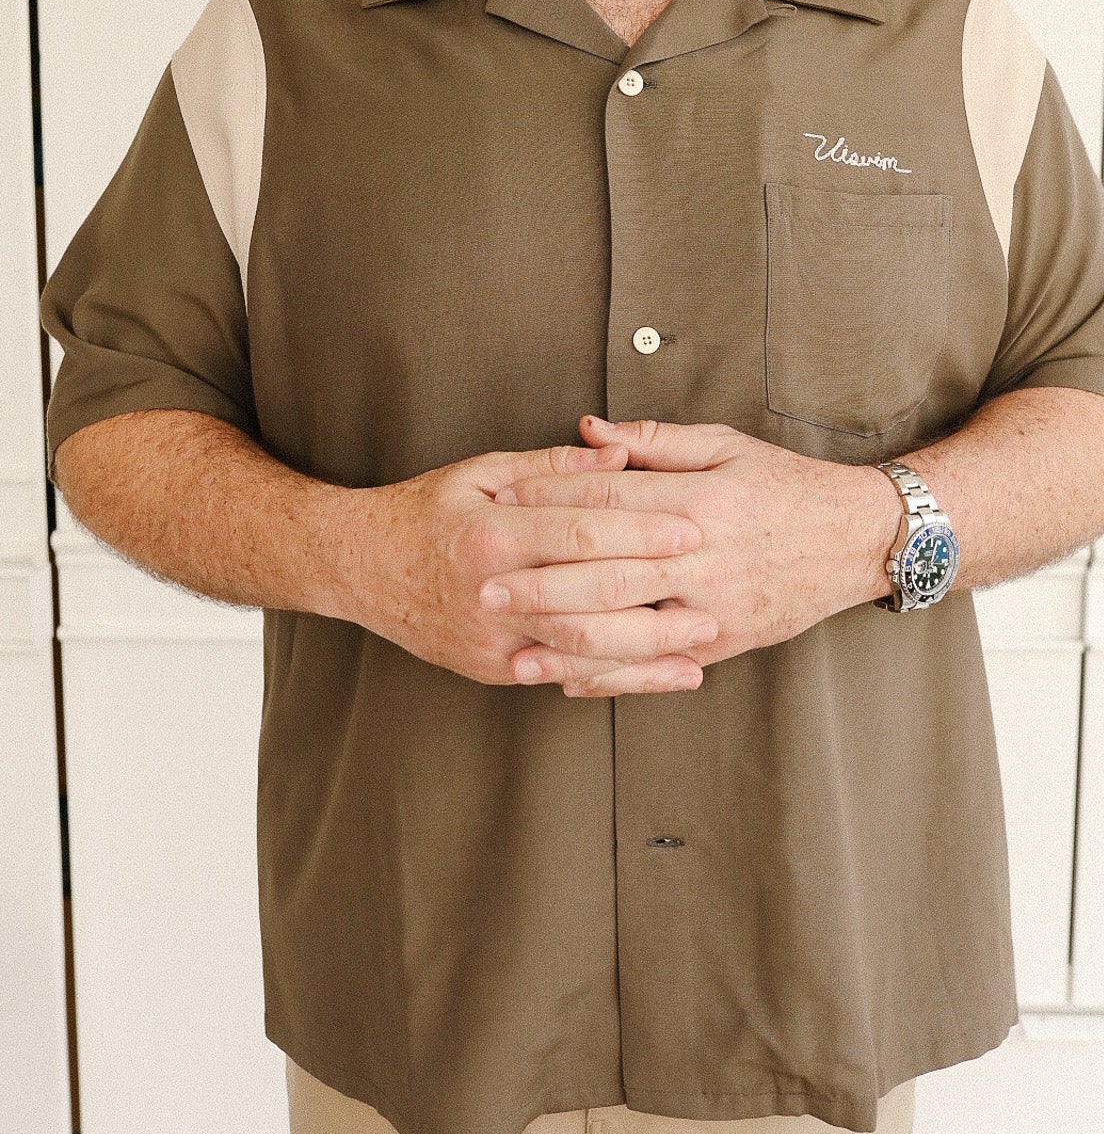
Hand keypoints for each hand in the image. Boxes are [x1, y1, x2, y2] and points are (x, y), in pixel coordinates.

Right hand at [347, 439, 716, 691]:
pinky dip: (613, 678)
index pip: (580, 531)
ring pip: (580, 650)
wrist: (359, 568)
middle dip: (656, 598)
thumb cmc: (427, 511)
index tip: (692, 528)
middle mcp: (490, 590)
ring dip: (645, 652)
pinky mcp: (493, 669)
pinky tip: (653, 675)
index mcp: (491, 532)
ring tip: (698, 646)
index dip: (641, 530)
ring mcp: (490, 638)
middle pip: (588, 598)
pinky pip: (562, 675)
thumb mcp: (482, 470)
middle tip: (713, 596)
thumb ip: (554, 466)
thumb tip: (619, 455)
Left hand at [488, 416, 903, 694]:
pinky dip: (609, 677)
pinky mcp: (722, 642)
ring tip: (512, 647)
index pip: (610, 501)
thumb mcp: (725, 445)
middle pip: (608, 573)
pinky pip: (655, 665)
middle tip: (483, 587)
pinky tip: (566, 678)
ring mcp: (714, 606)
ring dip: (564, 643)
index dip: (551, 501)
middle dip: (540, 582)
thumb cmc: (785, 485)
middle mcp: (705, 557)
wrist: (856, 538)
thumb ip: (653, 442)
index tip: (502, 501)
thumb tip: (588, 432)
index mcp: (701, 500)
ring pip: (628, 632)